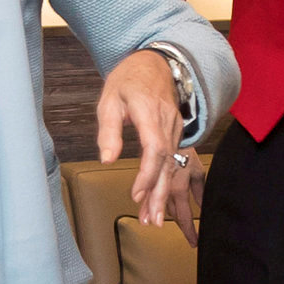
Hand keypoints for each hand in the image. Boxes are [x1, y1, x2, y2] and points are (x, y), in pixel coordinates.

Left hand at [97, 49, 190, 231]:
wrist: (156, 63)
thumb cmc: (129, 80)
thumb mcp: (109, 100)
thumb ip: (108, 131)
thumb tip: (107, 160)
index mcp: (149, 111)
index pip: (154, 147)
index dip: (147, 174)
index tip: (136, 195)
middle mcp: (167, 121)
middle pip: (167, 163)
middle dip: (160, 194)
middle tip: (153, 221)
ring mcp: (175, 127)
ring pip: (172, 165)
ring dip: (163, 193)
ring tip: (154, 219)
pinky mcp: (176, 132)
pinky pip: (172, 160)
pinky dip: (164, 181)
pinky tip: (156, 200)